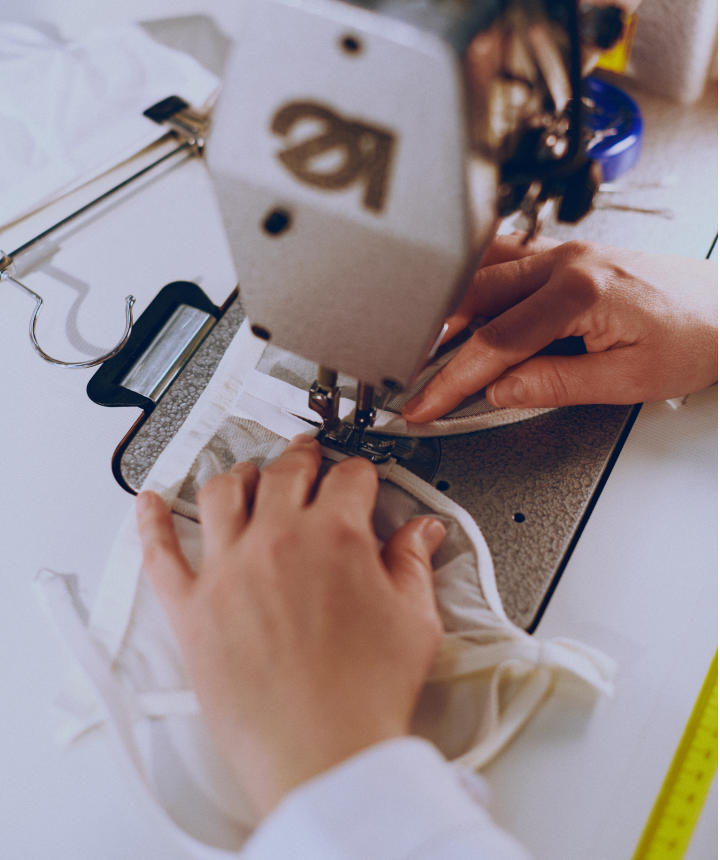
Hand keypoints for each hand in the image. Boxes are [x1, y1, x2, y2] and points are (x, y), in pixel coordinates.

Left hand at [136, 435, 445, 816]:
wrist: (322, 755)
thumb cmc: (366, 696)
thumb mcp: (413, 620)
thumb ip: (413, 563)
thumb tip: (421, 532)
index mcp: (334, 536)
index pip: (349, 476)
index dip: (360, 472)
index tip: (360, 479)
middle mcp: (277, 540)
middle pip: (285, 472)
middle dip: (304, 458)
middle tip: (308, 458)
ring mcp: (228, 570)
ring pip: (222, 493)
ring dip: (240, 475)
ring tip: (249, 475)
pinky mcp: (192, 607)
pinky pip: (160, 552)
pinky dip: (151, 521)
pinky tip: (149, 502)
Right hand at [402, 236, 717, 422]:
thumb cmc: (694, 337)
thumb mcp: (626, 379)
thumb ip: (554, 384)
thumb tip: (499, 391)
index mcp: (579, 292)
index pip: (495, 344)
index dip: (451, 381)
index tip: (424, 404)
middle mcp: (565, 262)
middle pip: (473, 298)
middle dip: (434, 343)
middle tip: (413, 378)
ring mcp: (563, 251)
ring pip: (481, 271)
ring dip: (450, 309)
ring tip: (429, 348)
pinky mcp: (565, 253)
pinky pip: (503, 259)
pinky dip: (474, 283)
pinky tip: (463, 305)